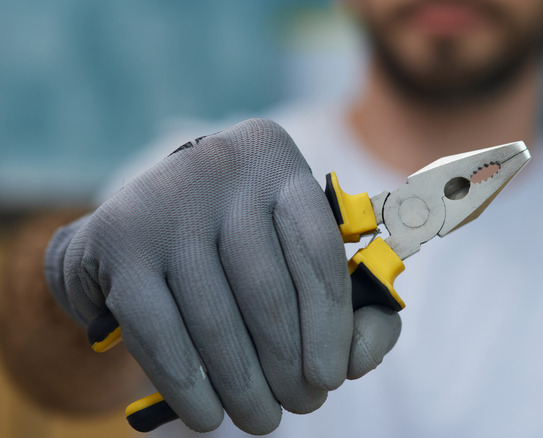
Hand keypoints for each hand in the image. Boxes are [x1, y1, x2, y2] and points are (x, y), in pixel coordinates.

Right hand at [45, 119, 400, 433]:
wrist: (147, 218)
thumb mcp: (302, 253)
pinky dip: (188, 383)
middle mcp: (219, 168)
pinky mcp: (116, 241)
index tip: (333, 377)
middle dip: (288, 365)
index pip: (317, 249)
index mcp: (274, 161)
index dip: (331, 324)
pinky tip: (208, 414)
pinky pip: (159, 330)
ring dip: (242, 385)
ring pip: (215, 317)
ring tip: (260, 417)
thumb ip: (355, 303)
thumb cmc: (244, 244)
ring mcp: (163, 203)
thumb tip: (360, 356)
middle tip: (301, 404)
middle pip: (266, 290)